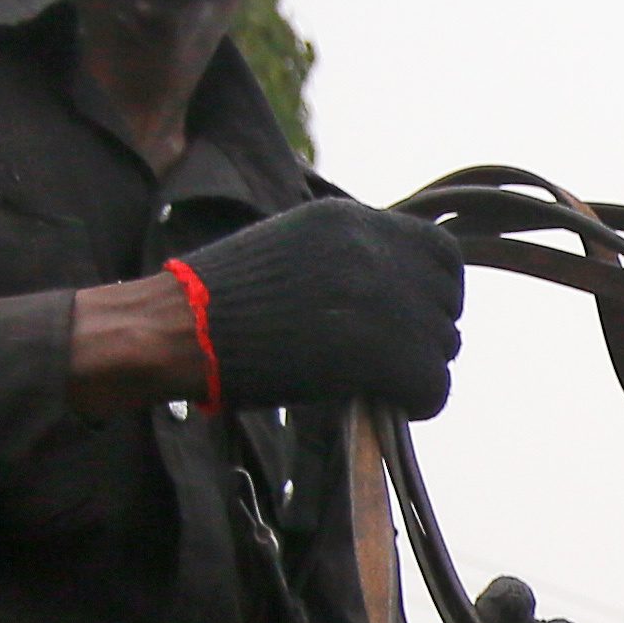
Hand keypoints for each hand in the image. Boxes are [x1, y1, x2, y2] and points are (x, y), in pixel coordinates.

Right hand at [170, 198, 466, 415]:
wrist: (176, 328)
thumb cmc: (222, 300)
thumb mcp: (292, 248)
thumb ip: (350, 256)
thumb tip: (405, 289)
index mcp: (350, 219)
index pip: (442, 251)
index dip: (437, 289)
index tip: (414, 315)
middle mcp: (370, 249)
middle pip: (447, 302)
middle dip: (427, 334)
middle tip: (392, 358)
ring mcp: (374, 297)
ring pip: (442, 345)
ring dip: (419, 369)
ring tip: (379, 381)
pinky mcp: (373, 349)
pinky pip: (433, 384)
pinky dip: (419, 402)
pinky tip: (388, 404)